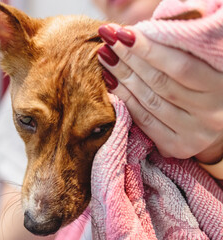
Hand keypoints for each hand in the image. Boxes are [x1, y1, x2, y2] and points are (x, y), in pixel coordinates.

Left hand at [97, 24, 222, 163]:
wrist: (214, 126)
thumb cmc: (205, 88)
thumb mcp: (203, 70)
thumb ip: (180, 57)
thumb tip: (138, 38)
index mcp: (221, 88)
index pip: (181, 67)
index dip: (150, 50)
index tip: (124, 34)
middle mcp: (210, 114)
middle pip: (160, 83)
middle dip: (130, 59)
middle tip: (109, 42)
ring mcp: (194, 134)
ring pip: (149, 101)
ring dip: (122, 77)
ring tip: (106, 57)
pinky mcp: (177, 147)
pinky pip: (144, 120)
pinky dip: (125, 99)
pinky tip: (111, 82)